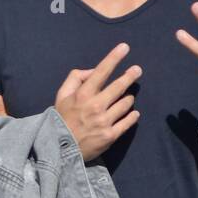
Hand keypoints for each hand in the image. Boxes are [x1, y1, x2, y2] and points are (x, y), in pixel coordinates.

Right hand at [53, 44, 140, 161]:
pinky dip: (132, 116)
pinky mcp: (111, 135)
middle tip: (137, 70)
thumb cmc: (62, 119)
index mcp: (83, 95)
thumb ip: (75, 78)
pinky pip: (128, 121)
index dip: (114, 57)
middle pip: (119, 86)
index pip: (102, 71)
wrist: (60, 150)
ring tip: (127, 98)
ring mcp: (104, 121)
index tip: (125, 47)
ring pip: (126, 103)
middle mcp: (96, 106)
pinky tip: (133, 113)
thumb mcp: (61, 96)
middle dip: (130, 76)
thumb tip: (93, 70)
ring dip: (128, 99)